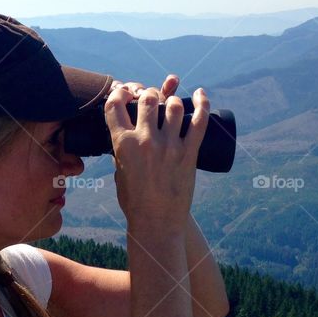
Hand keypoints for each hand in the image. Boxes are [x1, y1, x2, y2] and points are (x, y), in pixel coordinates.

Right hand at [103, 75, 208, 234]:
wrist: (156, 223)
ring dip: (172, 101)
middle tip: (151, 100)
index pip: (115, 105)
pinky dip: (203, 103)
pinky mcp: (189, 154)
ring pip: (173, 105)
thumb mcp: (119, 172)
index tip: (125, 95)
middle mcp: (145, 141)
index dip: (119, 94)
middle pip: (147, 99)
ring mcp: (169, 146)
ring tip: (171, 106)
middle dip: (148, 94)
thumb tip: (123, 135)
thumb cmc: (135, 202)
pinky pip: (199, 121)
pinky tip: (201, 94)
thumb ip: (120, 152)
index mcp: (122, 144)